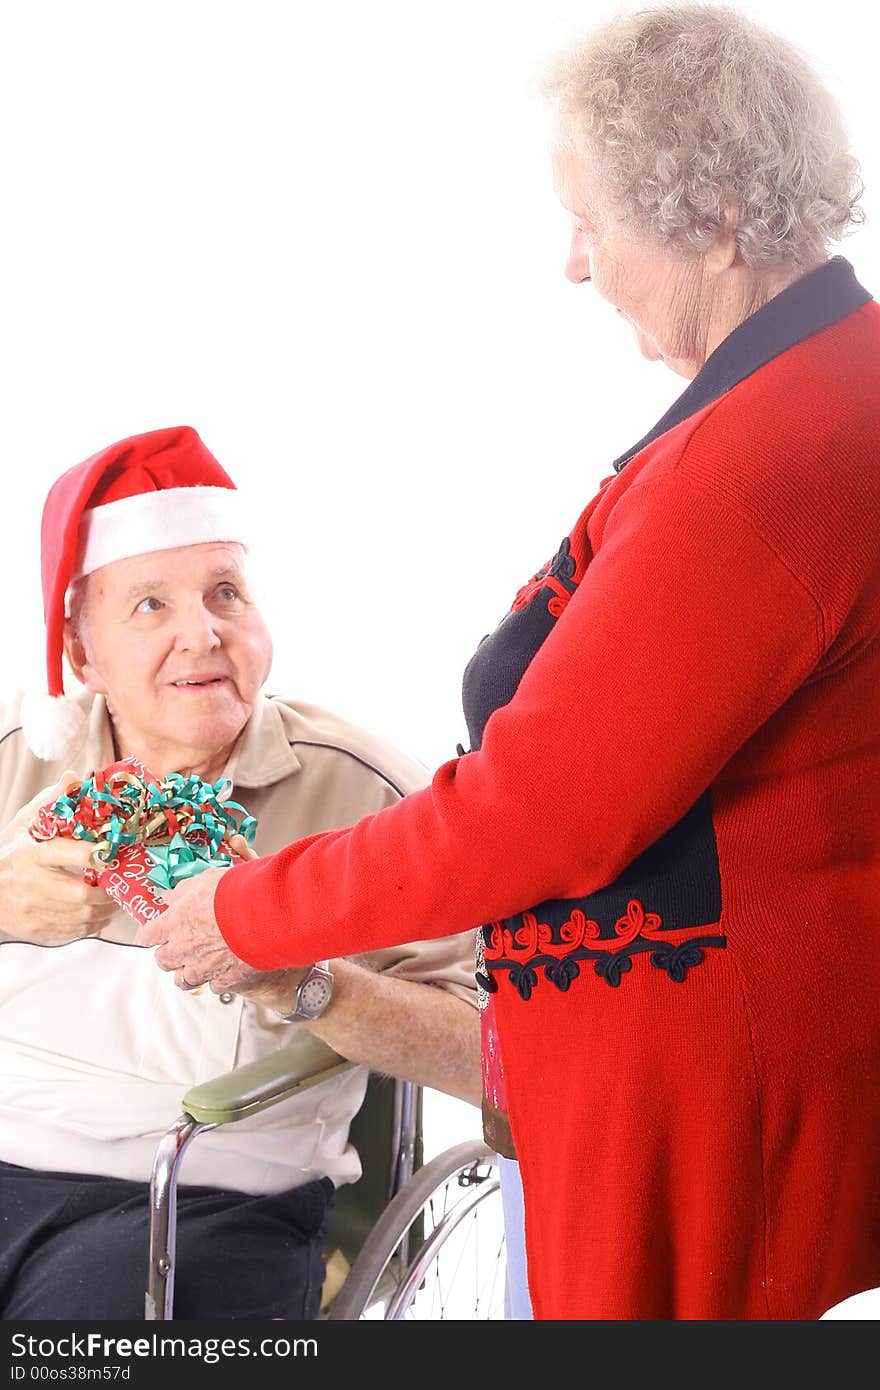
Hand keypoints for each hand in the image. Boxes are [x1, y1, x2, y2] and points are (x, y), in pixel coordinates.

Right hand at [0, 774, 119, 944]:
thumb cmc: (11, 851)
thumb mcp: (26, 822)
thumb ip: (52, 801)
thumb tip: (76, 778)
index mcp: (34, 853)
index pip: (72, 854)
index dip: (99, 855)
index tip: (114, 853)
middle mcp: (33, 883)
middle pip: (81, 894)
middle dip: (108, 892)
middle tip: (120, 885)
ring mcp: (34, 910)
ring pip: (81, 917)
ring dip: (105, 911)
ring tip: (114, 902)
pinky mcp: (35, 929)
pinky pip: (72, 933)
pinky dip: (91, 926)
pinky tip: (98, 916)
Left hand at [135, 836, 303, 1001]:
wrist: (264, 914)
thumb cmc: (234, 894)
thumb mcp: (203, 880)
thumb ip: (182, 891)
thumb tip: (170, 896)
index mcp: (172, 924)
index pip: (146, 936)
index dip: (151, 934)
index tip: (154, 932)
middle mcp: (183, 950)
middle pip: (163, 961)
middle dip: (169, 954)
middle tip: (178, 946)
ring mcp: (203, 968)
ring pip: (184, 980)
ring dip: (188, 972)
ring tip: (197, 964)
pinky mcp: (226, 979)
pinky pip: (214, 986)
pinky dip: (217, 979)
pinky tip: (223, 969)